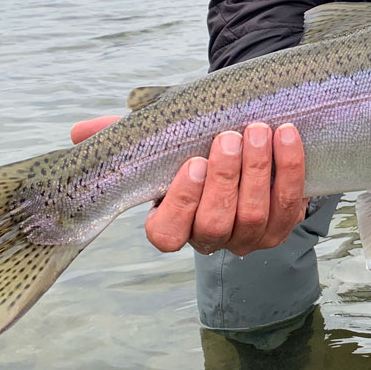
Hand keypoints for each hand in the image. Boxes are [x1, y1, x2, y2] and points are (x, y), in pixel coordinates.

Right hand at [70, 117, 307, 254]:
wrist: (245, 133)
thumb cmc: (195, 140)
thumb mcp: (162, 135)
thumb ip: (127, 135)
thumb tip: (80, 132)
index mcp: (173, 224)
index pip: (167, 234)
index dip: (180, 203)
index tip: (191, 163)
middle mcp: (210, 238)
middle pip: (216, 223)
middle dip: (225, 179)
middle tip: (230, 137)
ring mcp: (249, 236)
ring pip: (255, 216)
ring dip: (258, 171)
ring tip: (258, 130)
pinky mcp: (283, 223)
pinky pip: (290, 203)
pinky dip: (290, 168)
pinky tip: (287, 135)